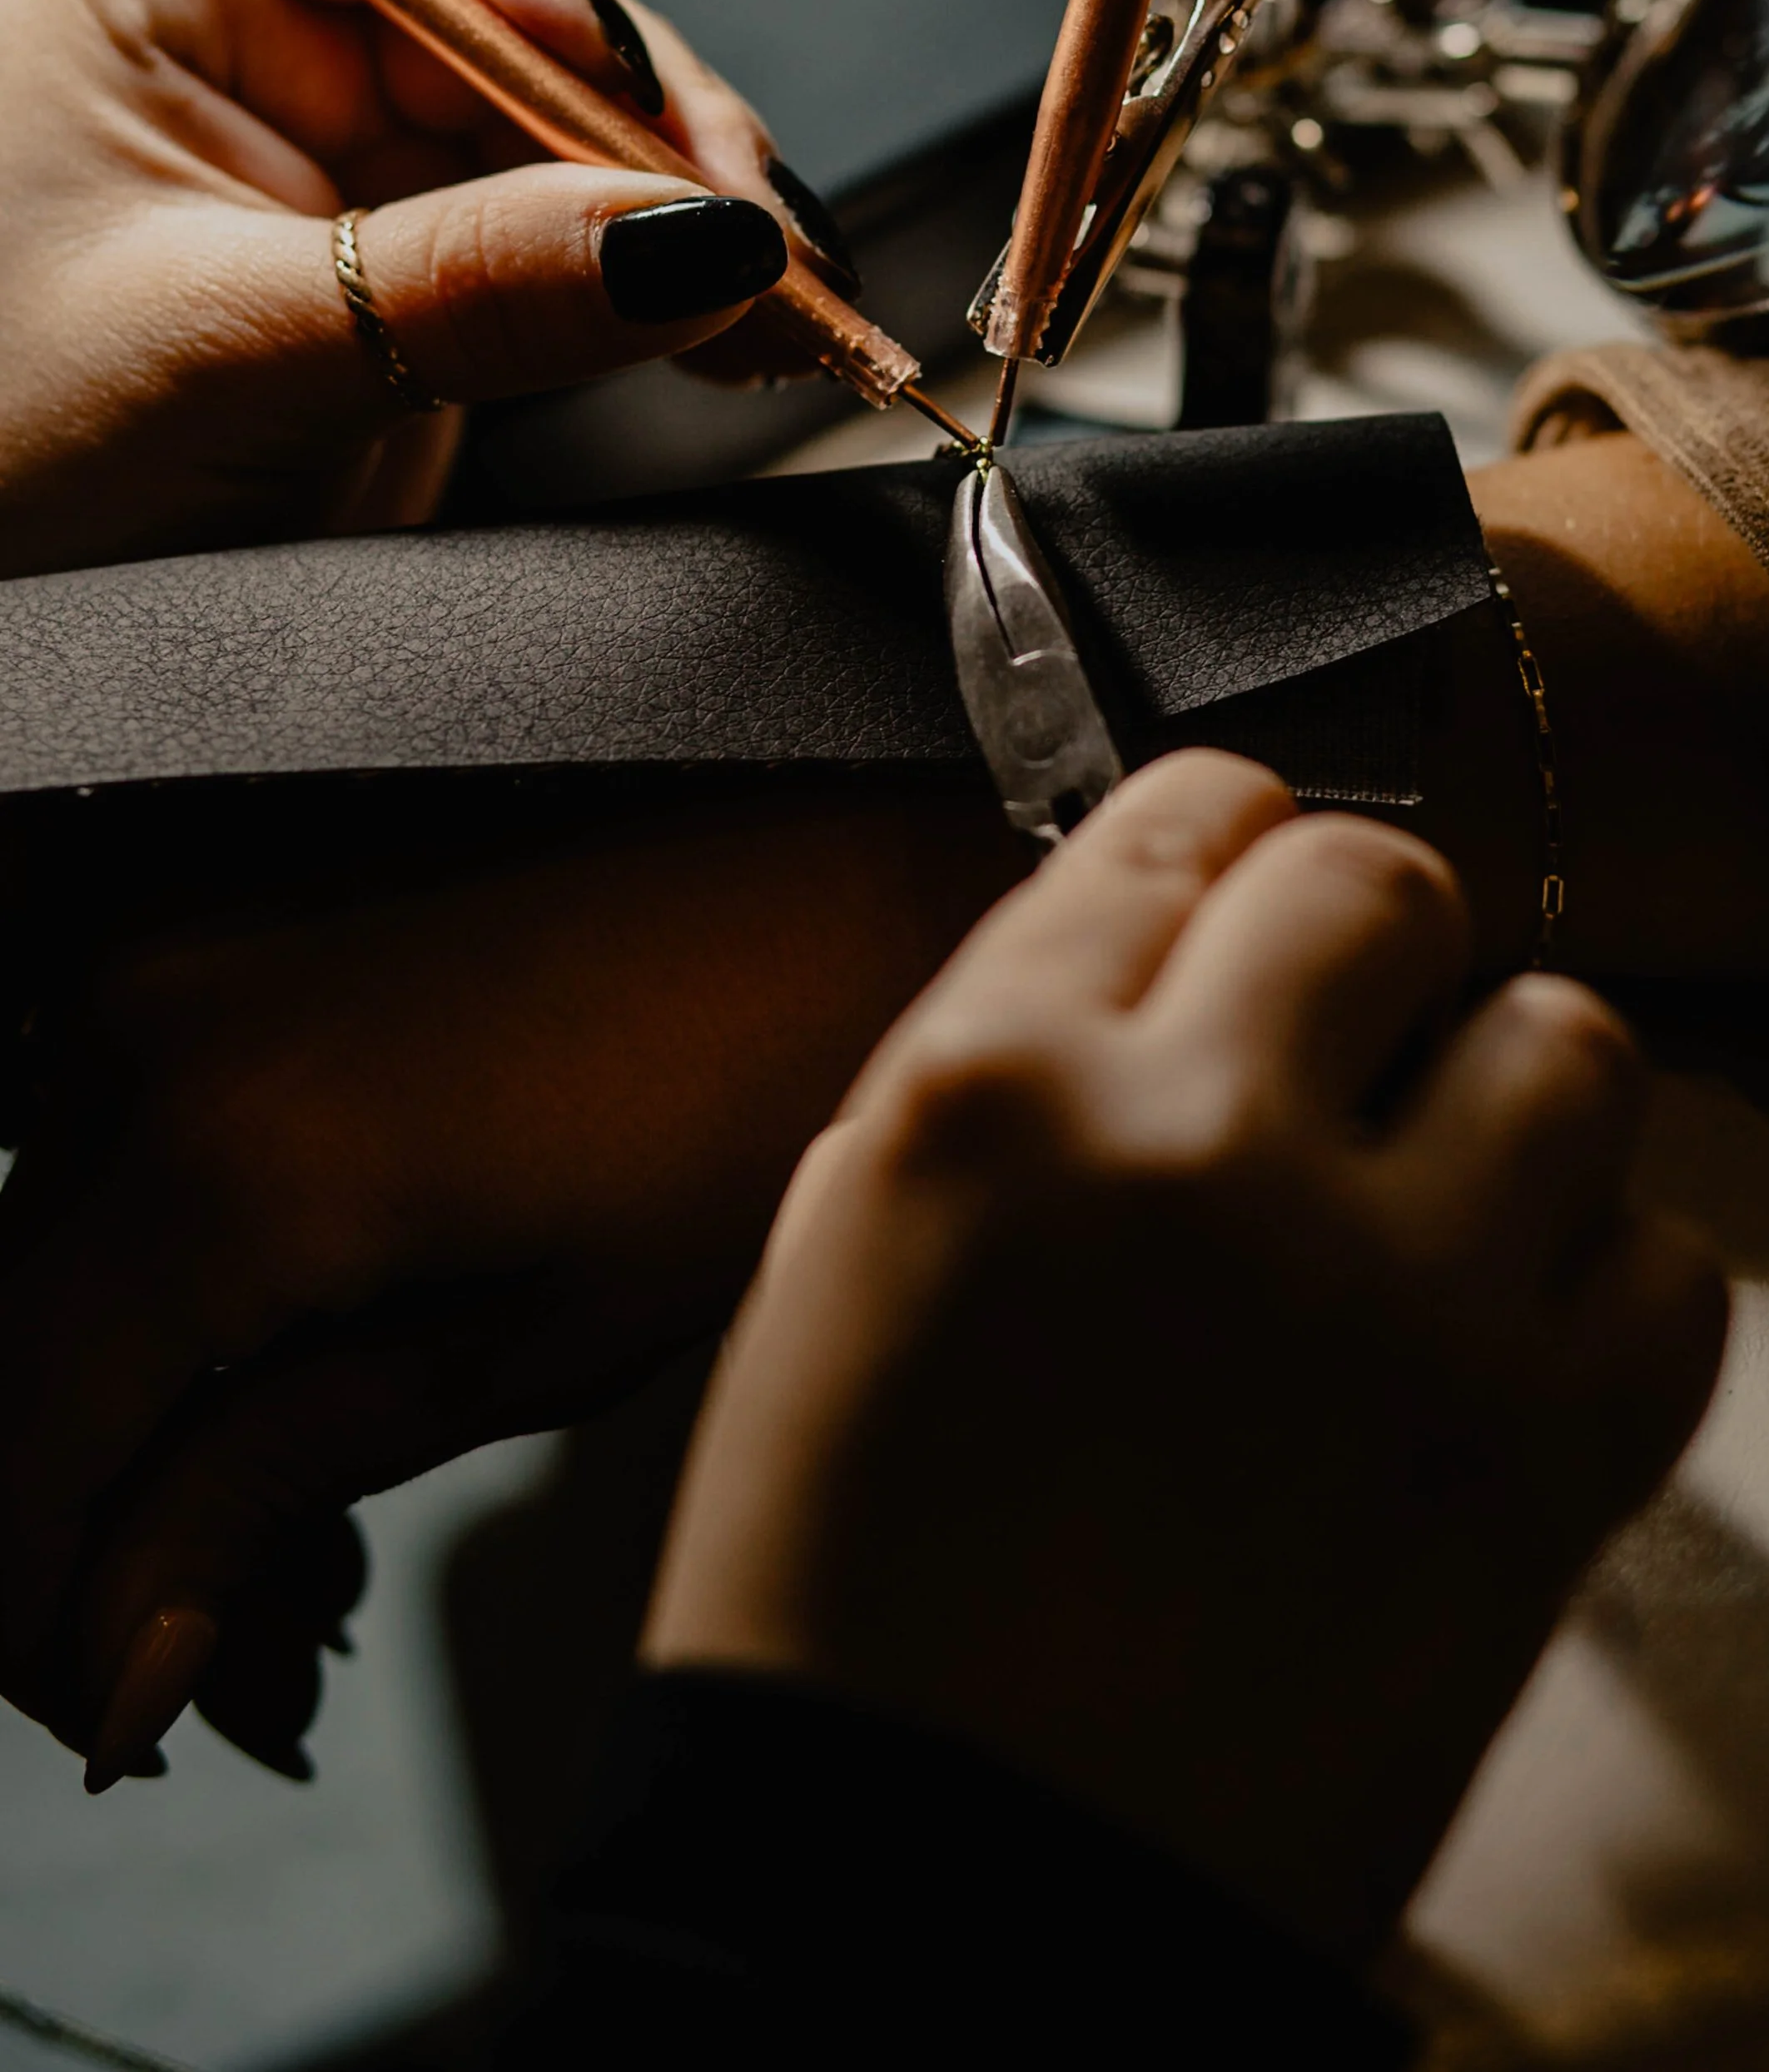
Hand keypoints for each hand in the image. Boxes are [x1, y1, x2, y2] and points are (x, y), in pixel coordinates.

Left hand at [0, 0, 843, 577]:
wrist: (14, 650)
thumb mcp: (221, 354)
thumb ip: (468, 288)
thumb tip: (692, 237)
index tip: (584, 58)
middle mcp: (262, 36)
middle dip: (645, 115)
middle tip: (746, 237)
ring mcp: (350, 154)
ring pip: (575, 120)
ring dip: (686, 208)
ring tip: (778, 308)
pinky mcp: (418, 267)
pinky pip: (575, 234)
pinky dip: (666, 282)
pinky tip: (739, 331)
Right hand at [0, 770, 1021, 1784]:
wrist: (838, 890)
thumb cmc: (737, 1114)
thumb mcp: (519, 1350)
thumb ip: (270, 1491)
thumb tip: (117, 1669)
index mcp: (227, 1165)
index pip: (17, 1451)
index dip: (44, 1621)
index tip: (133, 1725)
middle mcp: (152, 1048)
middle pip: (13, 1362)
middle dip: (93, 1546)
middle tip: (245, 1666)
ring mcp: (179, 979)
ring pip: (52, 1278)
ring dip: (131, 1437)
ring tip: (304, 1562)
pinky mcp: (222, 954)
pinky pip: (111, 1167)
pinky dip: (167, 1313)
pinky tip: (303, 1405)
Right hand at [646, 753, 1726, 1960]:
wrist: (939, 1897)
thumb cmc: (854, 1595)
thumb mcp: (841, 1254)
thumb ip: (1007, 1064)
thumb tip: (1163, 956)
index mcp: (995, 1091)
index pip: (1186, 817)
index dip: (1228, 847)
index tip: (1249, 890)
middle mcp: (1200, 1149)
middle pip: (1393, 885)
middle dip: (1371, 949)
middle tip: (1345, 1046)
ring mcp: (1389, 1298)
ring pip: (1573, 1039)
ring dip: (1509, 1097)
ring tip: (1439, 1194)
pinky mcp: (1536, 1461)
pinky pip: (1672, 1261)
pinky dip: (1605, 1284)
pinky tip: (1500, 1340)